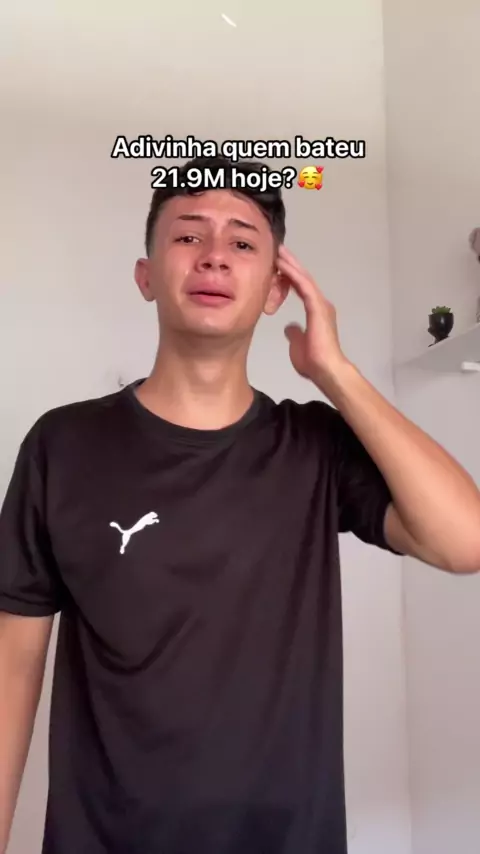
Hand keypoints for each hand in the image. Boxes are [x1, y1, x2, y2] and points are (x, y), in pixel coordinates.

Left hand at [277, 245, 351, 387]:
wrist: (327, 370)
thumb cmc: (314, 363)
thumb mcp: (298, 344)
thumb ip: (295, 334)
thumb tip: (289, 327)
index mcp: (317, 312)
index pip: (302, 288)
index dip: (291, 276)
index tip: (279, 266)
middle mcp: (321, 304)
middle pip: (304, 279)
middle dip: (291, 264)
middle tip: (279, 250)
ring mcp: (321, 305)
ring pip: (304, 279)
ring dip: (291, 265)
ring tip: (279, 252)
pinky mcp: (318, 307)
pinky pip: (304, 286)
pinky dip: (293, 275)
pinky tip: (283, 266)